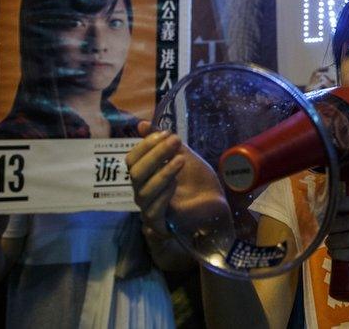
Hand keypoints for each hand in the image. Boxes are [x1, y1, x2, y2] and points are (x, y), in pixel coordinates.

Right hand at [127, 121, 231, 240]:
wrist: (217, 205)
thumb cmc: (198, 181)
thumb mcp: (182, 156)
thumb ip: (164, 143)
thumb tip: (141, 124)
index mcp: (145, 176)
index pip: (132, 159)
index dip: (146, 145)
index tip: (166, 133)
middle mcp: (142, 192)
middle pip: (135, 173)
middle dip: (155, 154)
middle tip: (175, 141)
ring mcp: (149, 209)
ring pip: (143, 190)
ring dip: (162, 172)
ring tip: (181, 160)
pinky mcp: (161, 224)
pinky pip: (153, 210)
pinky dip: (164, 193)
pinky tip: (176, 182)